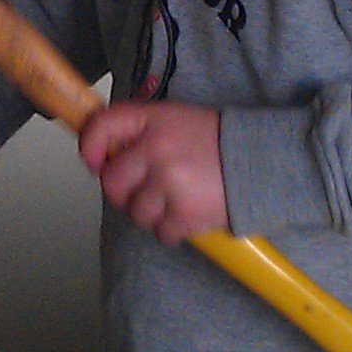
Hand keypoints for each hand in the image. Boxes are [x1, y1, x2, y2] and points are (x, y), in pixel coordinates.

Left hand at [78, 99, 229, 243]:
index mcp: (153, 121)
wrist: (261, 161)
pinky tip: (188, 212)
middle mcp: (156, 150)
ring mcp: (169, 184)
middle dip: (123, 192)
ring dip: (152, 212)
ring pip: (136, 213)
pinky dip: (172, 229)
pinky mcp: (184, 213)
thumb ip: (139, 132)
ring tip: (175, 198)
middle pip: (112, 183)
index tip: (94, 161)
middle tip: (143, 190)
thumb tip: (101, 156)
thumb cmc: (216, 142)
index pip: (102, 126)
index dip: (89, 147)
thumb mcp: (175, 120)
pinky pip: (160, 232)